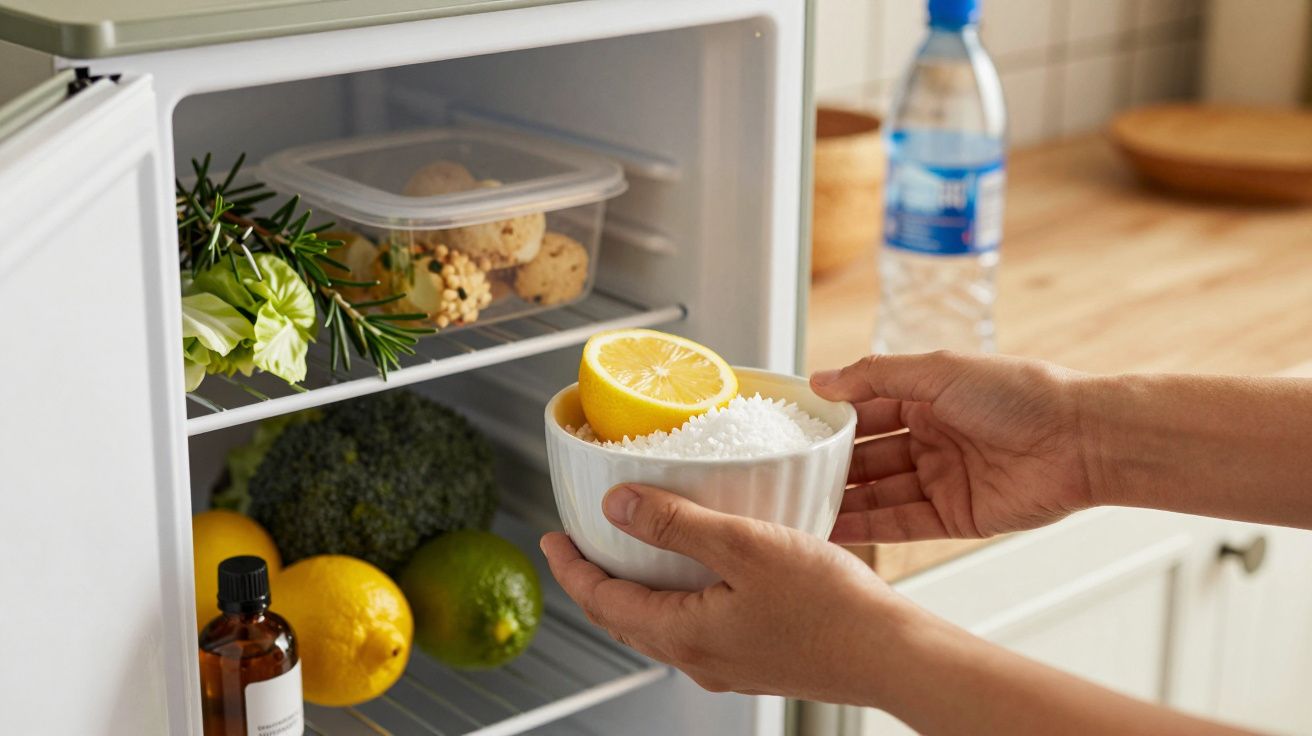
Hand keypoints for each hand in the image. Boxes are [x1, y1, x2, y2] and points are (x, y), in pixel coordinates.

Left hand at [540, 483, 911, 702]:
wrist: (892, 654)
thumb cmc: (830, 606)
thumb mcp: (745, 547)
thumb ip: (677, 524)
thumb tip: (616, 505)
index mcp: (685, 635)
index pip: (602, 602)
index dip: (571, 568)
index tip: (551, 538)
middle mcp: (700, 659)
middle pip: (624, 620)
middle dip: (595, 582)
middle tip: (581, 546)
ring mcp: (729, 665)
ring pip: (660, 627)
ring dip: (635, 592)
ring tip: (632, 555)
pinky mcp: (757, 660)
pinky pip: (696, 630)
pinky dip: (676, 600)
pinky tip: (700, 576)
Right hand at [811, 351, 1093, 543]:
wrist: (1082, 440)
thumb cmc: (1021, 394)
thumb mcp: (939, 371)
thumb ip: (876, 376)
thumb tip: (820, 380)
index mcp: (927, 398)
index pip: (864, 410)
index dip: (829, 421)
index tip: (788, 430)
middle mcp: (931, 438)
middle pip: (866, 457)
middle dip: (827, 466)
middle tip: (781, 475)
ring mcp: (941, 479)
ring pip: (878, 492)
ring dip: (839, 500)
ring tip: (794, 507)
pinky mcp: (954, 517)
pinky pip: (900, 523)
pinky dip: (866, 526)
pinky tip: (830, 528)